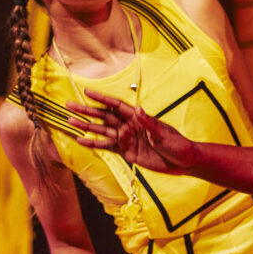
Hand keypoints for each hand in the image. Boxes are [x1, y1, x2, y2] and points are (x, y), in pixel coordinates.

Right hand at [67, 90, 194, 174]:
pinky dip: (94, 143)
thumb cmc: (177, 144)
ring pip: (102, 131)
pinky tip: (81, 140)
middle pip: (104, 116)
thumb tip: (139, 110)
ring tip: (70, 121)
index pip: (116, 105)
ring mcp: (127, 139)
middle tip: (69, 105)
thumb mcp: (163, 134)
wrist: (183, 162)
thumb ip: (149, 123)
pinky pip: (107, 146)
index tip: (87, 91)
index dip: (101, 98)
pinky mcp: (127, 152)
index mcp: (138, 117)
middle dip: (87, 110)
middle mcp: (130, 126)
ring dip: (86, 126)